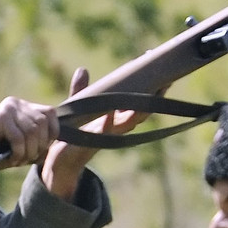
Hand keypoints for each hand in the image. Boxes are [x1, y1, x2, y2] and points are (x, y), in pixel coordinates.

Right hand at [0, 97, 58, 171]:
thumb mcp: (19, 148)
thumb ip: (35, 145)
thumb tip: (53, 148)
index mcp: (23, 108)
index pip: (50, 114)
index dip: (52, 133)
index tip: (42, 149)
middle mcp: (17, 104)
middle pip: (43, 123)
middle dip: (39, 145)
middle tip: (27, 158)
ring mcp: (8, 108)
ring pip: (32, 131)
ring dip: (28, 151)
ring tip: (17, 160)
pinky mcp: (0, 117)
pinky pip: (19, 137)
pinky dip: (18, 152)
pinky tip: (10, 159)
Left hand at [40, 67, 155, 199]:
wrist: (61, 162)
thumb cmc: (72, 135)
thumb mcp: (78, 108)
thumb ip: (81, 90)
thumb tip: (83, 69)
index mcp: (116, 117)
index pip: (139, 100)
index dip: (150, 85)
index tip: (155, 64)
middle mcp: (116, 127)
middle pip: (142, 111)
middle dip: (156, 97)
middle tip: (166, 79)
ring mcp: (106, 135)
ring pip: (129, 123)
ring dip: (140, 110)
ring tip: (152, 95)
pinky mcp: (91, 142)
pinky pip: (102, 133)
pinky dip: (107, 123)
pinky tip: (111, 114)